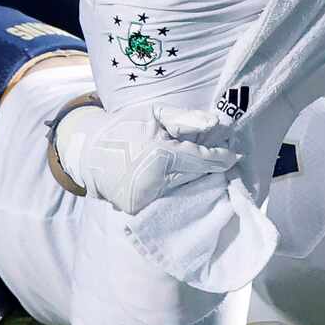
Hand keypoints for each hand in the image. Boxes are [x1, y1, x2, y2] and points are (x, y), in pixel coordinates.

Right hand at [80, 104, 244, 214]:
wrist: (89, 150)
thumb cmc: (125, 127)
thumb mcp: (154, 114)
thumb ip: (185, 119)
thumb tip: (215, 122)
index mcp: (162, 154)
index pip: (202, 161)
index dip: (221, 159)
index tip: (234, 157)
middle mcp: (156, 181)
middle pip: (196, 179)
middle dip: (207, 170)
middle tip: (216, 162)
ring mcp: (146, 199)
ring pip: (183, 192)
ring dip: (192, 183)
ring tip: (191, 171)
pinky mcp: (137, 210)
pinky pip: (166, 202)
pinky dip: (173, 193)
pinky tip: (173, 182)